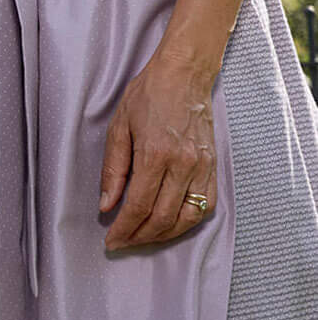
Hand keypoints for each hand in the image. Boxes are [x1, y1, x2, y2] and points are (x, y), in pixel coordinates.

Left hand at [101, 47, 218, 251]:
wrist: (184, 75)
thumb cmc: (147, 95)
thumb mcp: (118, 126)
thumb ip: (113, 169)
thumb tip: (106, 205)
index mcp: (156, 154)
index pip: (139, 205)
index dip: (123, 228)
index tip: (110, 240)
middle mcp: (183, 166)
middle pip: (163, 218)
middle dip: (140, 237)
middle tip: (122, 244)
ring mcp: (202, 169)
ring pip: (187, 219)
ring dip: (164, 235)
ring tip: (143, 239)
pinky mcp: (214, 168)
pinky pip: (206, 207)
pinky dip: (188, 223)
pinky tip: (171, 226)